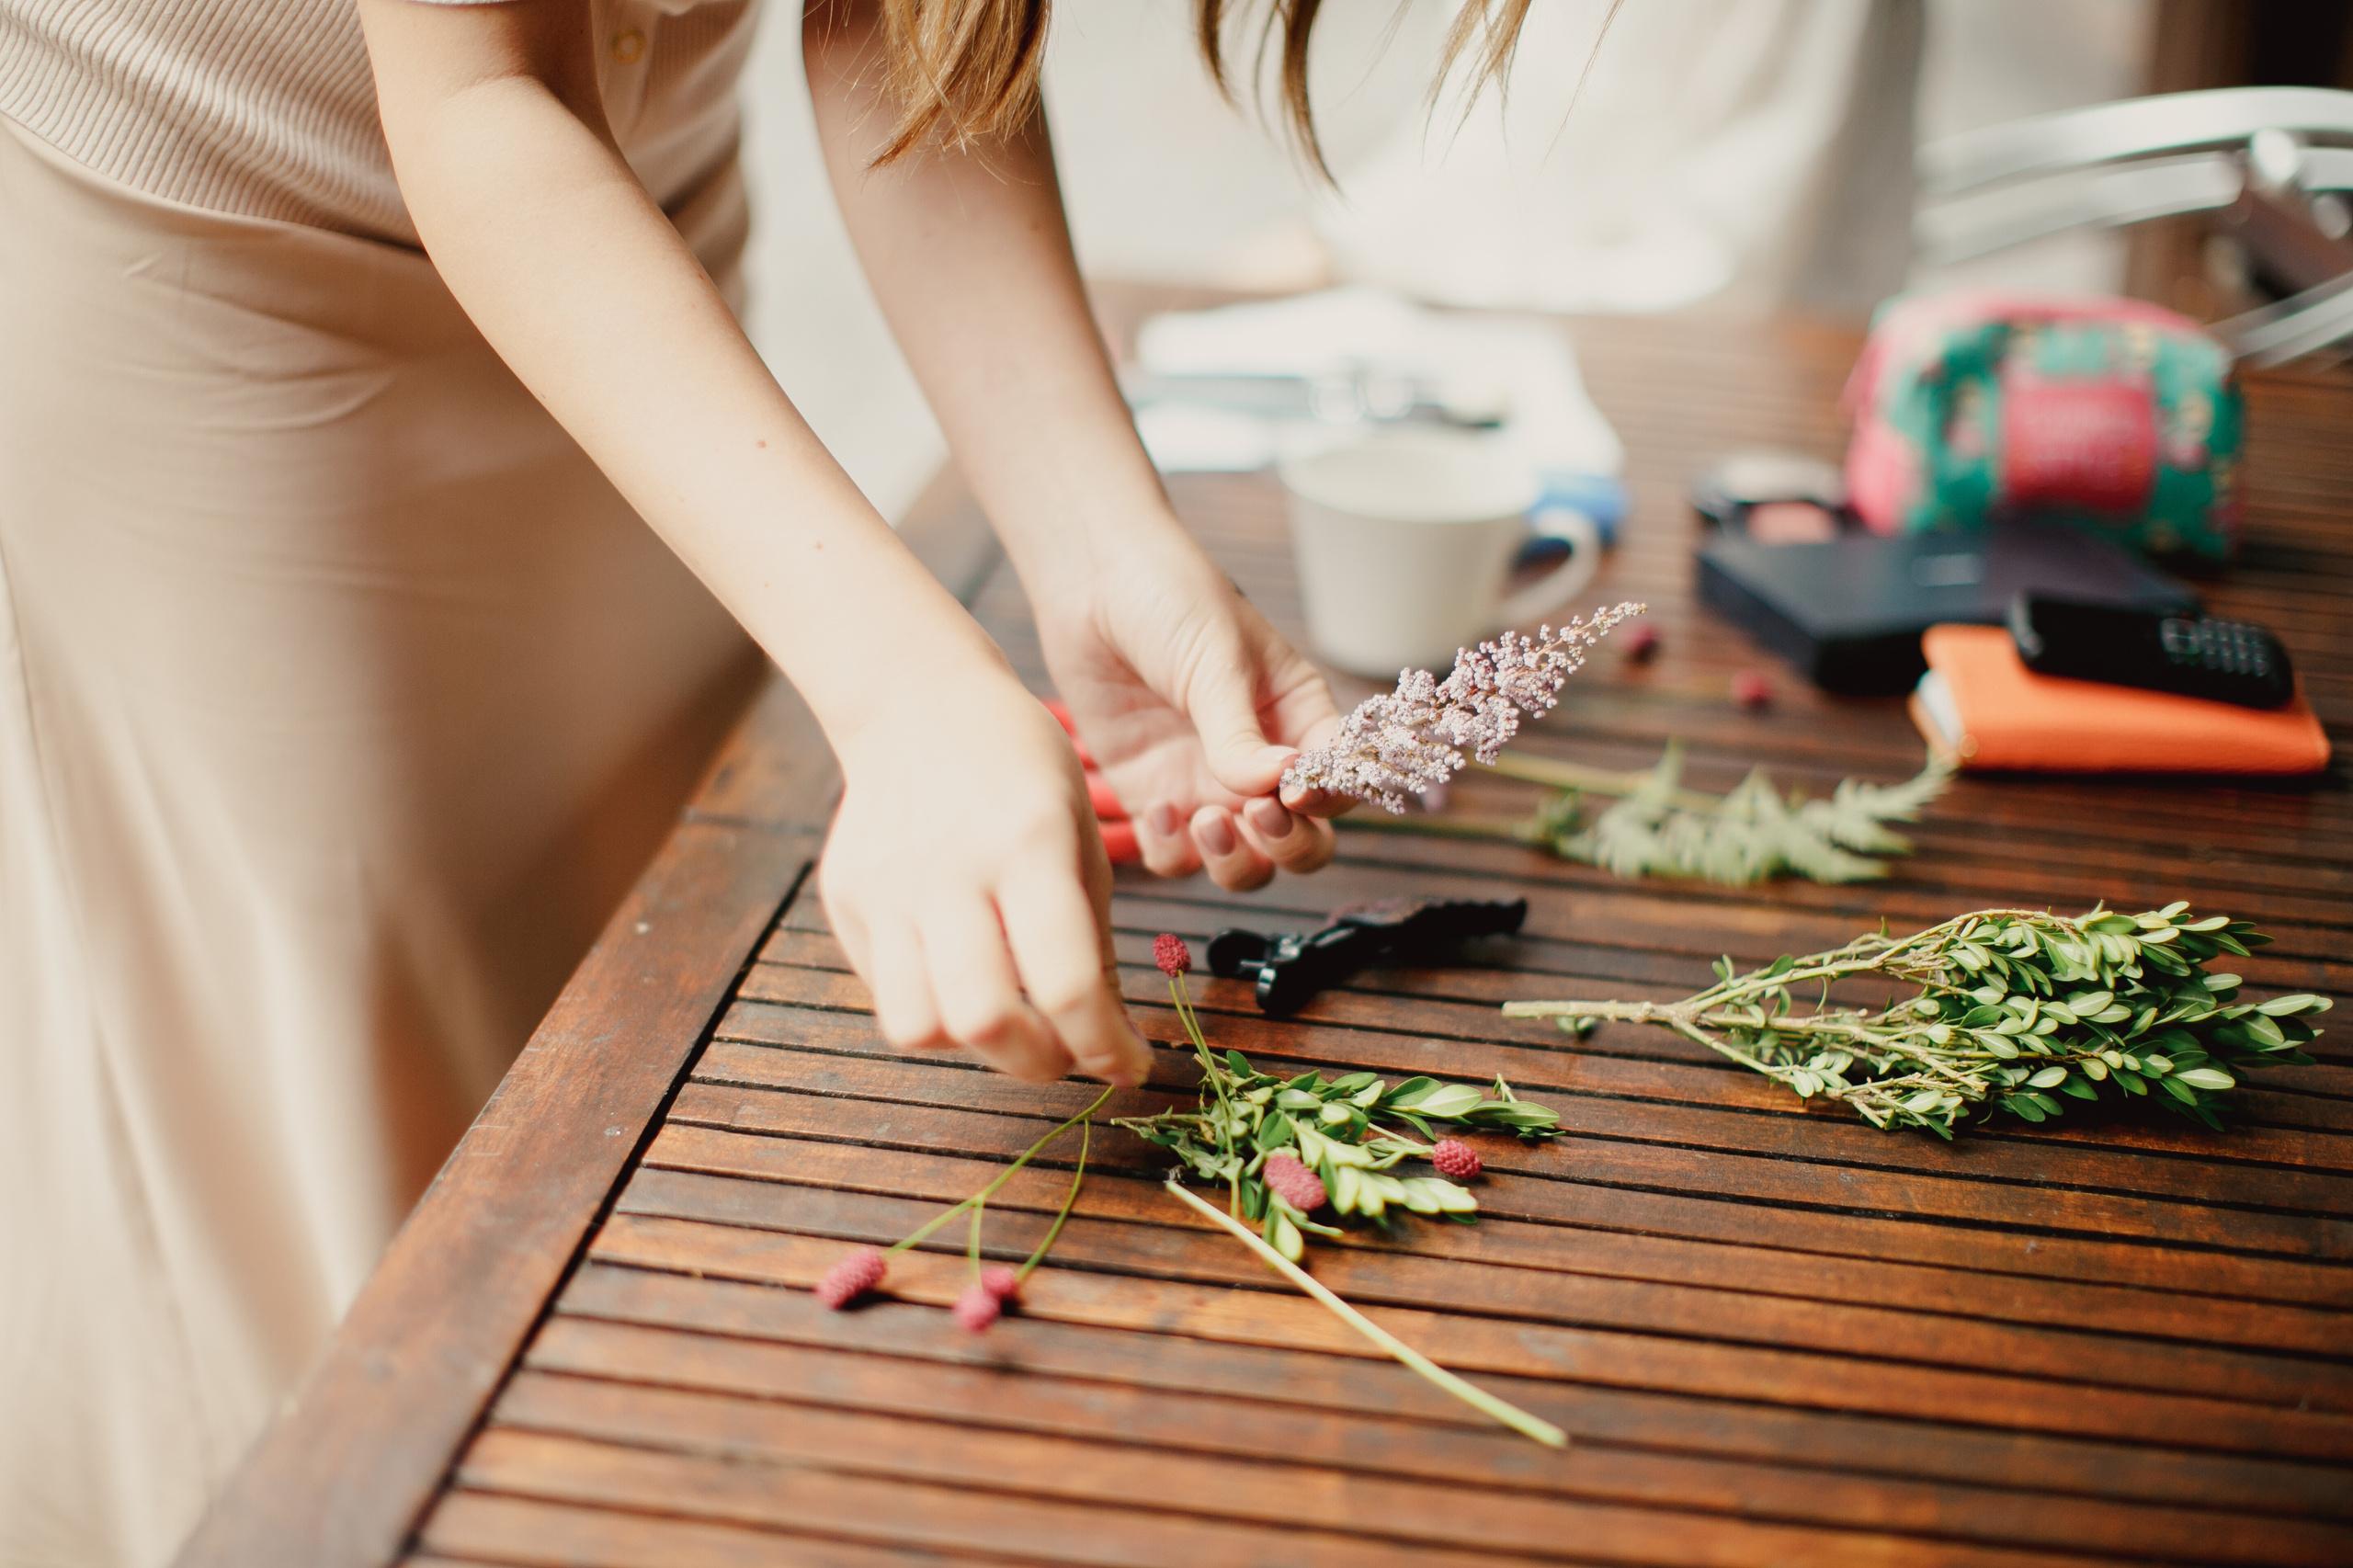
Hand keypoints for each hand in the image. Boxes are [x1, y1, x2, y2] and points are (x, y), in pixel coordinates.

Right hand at [820, 669, 1152, 1085]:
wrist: (916, 700)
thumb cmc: (1019, 763)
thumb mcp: (1082, 834)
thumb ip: (1093, 940)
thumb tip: (1109, 1038)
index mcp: (1029, 844)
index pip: (1066, 982)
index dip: (1105, 1047)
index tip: (1130, 1065)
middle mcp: (951, 870)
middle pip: (984, 1021)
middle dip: (1038, 1063)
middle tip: (1069, 1054)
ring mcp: (887, 888)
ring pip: (918, 1028)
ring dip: (974, 1050)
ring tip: (1013, 1025)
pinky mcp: (847, 901)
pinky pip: (888, 995)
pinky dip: (934, 1014)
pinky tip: (966, 982)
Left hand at [1032, 517, 1350, 889]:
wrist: (1091, 583)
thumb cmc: (1170, 600)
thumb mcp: (1217, 661)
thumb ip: (1241, 734)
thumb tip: (1282, 787)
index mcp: (1298, 718)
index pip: (1339, 782)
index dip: (1329, 799)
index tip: (1297, 788)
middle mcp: (1260, 763)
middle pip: (1303, 841)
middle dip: (1290, 845)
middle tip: (1258, 814)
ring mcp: (1206, 785)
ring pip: (1244, 863)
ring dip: (1236, 861)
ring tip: (1207, 821)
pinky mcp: (1152, 797)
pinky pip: (1175, 857)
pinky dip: (1173, 853)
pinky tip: (1158, 813)